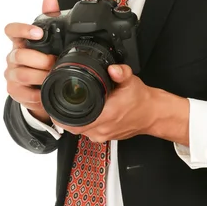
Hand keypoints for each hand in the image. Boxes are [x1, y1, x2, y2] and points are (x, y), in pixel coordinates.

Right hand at [4, 0, 58, 122]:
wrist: (41, 86)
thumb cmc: (43, 59)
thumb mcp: (50, 39)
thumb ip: (49, 17)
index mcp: (21, 41)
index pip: (11, 30)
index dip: (22, 30)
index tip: (38, 33)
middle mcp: (13, 57)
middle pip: (19, 55)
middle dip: (40, 59)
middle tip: (54, 62)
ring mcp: (11, 74)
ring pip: (21, 74)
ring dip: (40, 76)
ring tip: (53, 76)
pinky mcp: (14, 91)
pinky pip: (24, 93)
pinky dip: (37, 94)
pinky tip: (46, 91)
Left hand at [55, 64, 189, 145]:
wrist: (152, 114)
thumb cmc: (141, 100)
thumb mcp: (131, 81)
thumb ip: (121, 73)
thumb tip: (113, 68)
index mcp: (107, 115)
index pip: (75, 122)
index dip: (60, 115)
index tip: (53, 106)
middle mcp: (103, 128)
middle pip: (73, 127)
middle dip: (63, 116)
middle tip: (57, 104)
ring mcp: (104, 135)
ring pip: (79, 131)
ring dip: (73, 121)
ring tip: (69, 108)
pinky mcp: (105, 137)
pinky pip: (88, 133)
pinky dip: (83, 124)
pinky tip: (83, 114)